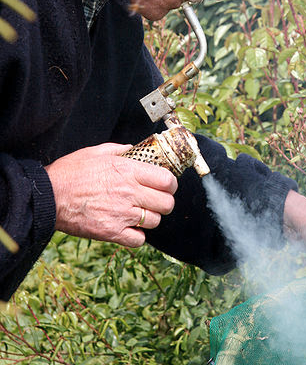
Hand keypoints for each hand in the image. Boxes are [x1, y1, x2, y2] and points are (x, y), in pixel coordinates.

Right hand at [45, 143, 177, 247]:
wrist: (49, 196)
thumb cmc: (70, 172)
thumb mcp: (96, 152)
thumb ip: (118, 150)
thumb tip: (132, 149)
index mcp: (128, 171)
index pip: (167, 180)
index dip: (171, 184)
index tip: (167, 186)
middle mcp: (129, 193)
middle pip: (167, 203)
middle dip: (165, 202)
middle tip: (156, 201)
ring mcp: (122, 214)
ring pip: (155, 221)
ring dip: (150, 218)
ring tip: (139, 213)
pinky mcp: (112, 232)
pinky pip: (138, 240)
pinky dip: (137, 236)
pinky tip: (129, 228)